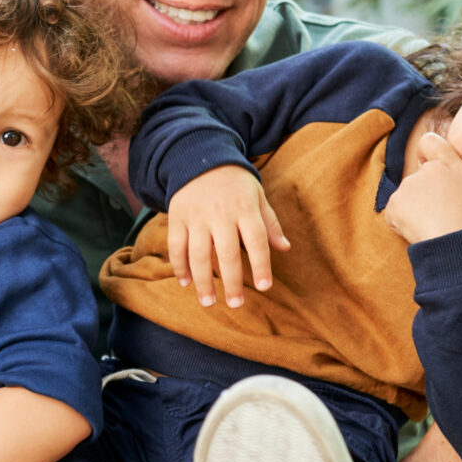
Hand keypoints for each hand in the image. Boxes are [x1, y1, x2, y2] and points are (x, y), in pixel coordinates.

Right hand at [167, 165, 288, 306]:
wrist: (199, 156)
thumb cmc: (235, 183)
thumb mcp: (257, 196)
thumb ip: (270, 223)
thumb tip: (285, 248)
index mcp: (245, 207)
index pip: (257, 240)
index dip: (262, 265)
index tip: (265, 287)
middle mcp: (220, 213)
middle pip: (227, 253)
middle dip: (232, 282)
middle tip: (237, 304)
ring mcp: (196, 216)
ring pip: (198, 254)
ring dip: (203, 281)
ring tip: (209, 302)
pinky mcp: (177, 217)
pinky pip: (176, 245)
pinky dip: (179, 266)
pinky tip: (186, 282)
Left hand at [384, 130, 461, 244]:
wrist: (456, 242)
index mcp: (448, 163)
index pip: (428, 142)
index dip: (428, 152)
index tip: (434, 168)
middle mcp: (425, 170)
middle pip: (418, 175)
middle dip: (425, 190)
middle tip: (442, 209)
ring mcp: (408, 187)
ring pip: (407, 196)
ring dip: (415, 207)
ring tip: (435, 222)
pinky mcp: (394, 205)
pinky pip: (394, 213)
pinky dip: (402, 221)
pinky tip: (421, 230)